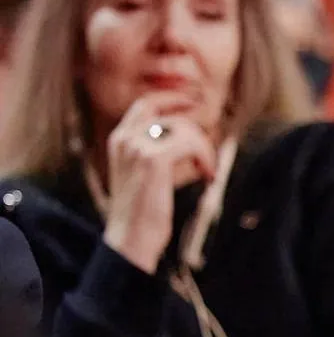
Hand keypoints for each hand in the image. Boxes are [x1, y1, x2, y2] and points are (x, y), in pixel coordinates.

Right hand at [102, 92, 216, 274]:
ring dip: (204, 150)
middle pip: (170, 113)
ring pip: (185, 129)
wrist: (131, 238)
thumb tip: (192, 138)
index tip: (195, 100)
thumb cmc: (143, 212)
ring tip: (208, 173)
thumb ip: (160, 152)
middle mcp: (125, 138)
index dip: (173, 98)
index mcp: (120, 139)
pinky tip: (207, 177)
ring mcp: (137, 146)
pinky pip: (192, 144)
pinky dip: (206, 158)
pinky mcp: (153, 159)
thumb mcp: (147, 175)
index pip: (147, 103)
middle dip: (197, 126)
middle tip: (211, 150)